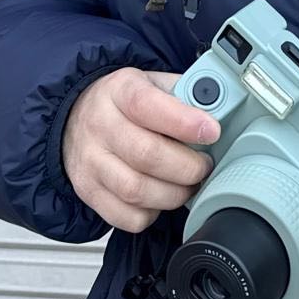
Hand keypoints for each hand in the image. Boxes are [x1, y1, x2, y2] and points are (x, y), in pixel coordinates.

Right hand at [62, 67, 219, 232]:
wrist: (78, 116)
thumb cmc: (126, 102)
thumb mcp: (153, 83)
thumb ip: (184, 93)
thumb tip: (220, 109)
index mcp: (119, 91)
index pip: (147, 105)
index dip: (184, 122)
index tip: (212, 131)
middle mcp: (99, 125)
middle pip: (147, 154)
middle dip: (188, 166)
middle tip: (205, 164)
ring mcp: (90, 161)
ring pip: (137, 190)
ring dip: (175, 193)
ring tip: (188, 183)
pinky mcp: (88, 191)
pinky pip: (127, 216)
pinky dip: (153, 213)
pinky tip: (161, 197)